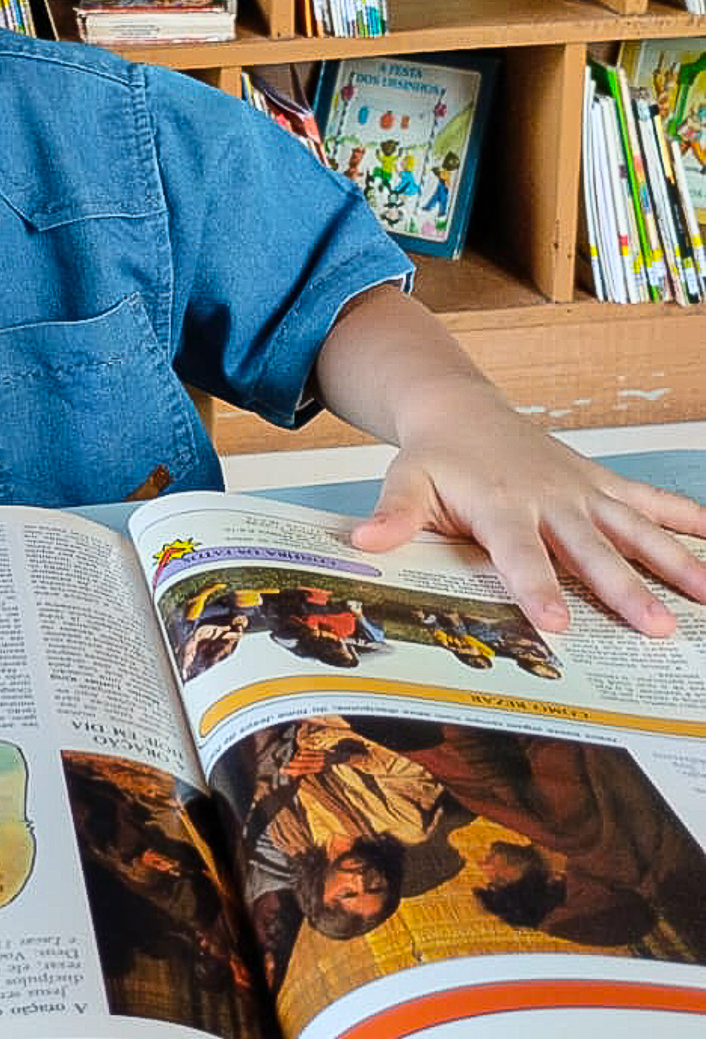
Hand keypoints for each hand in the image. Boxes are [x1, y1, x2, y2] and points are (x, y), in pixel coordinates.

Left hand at [352, 396, 705, 636]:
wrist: (462, 411)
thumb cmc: (435, 457)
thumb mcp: (406, 483)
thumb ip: (393, 515)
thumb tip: (364, 540)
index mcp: (501, 506)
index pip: (520, 554)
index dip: (538, 587)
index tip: (556, 622)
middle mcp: (549, 499)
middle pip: (590, 550)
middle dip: (623, 589)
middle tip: (656, 627)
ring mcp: (582, 491)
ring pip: (633, 528)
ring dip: (673, 560)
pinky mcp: (601, 483)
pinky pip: (650, 500)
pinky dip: (687, 518)